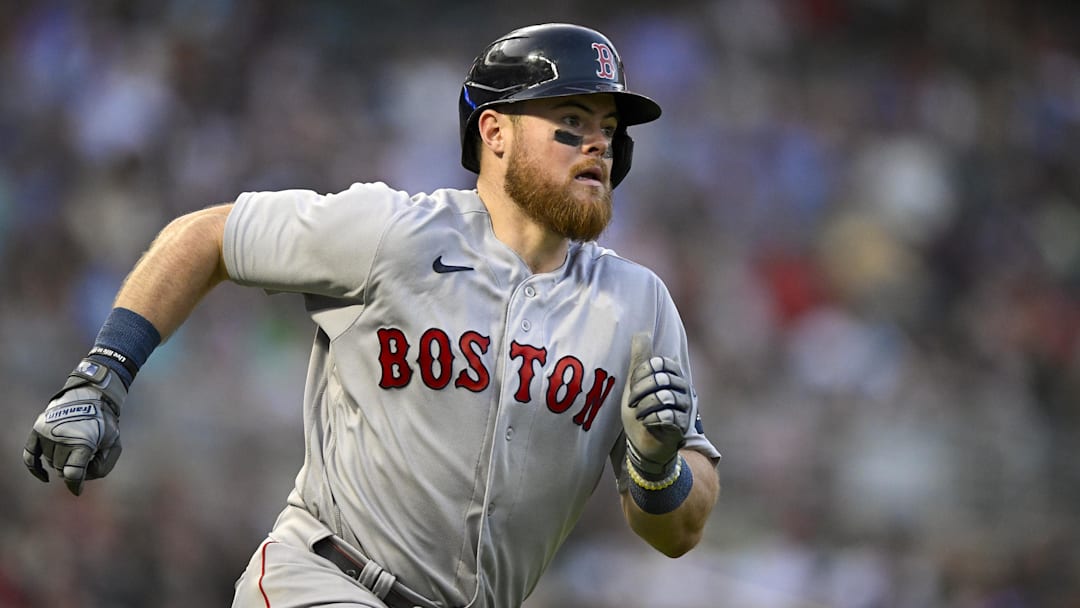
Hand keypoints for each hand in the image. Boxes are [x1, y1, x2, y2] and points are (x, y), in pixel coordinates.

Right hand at [23, 359, 126, 495]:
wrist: (91, 394)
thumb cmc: (105, 422)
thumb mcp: (113, 443)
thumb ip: (103, 466)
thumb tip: (83, 478)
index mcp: (82, 442)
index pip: (73, 473)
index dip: (75, 485)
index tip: (78, 491)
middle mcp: (61, 437)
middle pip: (61, 468)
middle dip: (73, 467)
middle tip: (86, 456)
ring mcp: (47, 433)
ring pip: (49, 461)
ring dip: (61, 461)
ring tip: (76, 448)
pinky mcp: (38, 429)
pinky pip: (29, 454)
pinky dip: (34, 467)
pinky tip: (44, 476)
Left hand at [622, 334, 691, 479]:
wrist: (641, 443)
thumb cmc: (639, 411)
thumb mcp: (635, 382)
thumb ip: (639, 358)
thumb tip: (641, 332)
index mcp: (673, 375)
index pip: (658, 363)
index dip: (641, 373)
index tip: (632, 385)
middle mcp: (683, 389)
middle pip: (660, 379)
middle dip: (640, 391)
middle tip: (632, 403)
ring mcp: (685, 407)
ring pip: (663, 398)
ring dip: (644, 407)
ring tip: (640, 414)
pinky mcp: (682, 425)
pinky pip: (666, 416)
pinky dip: (651, 420)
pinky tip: (648, 424)